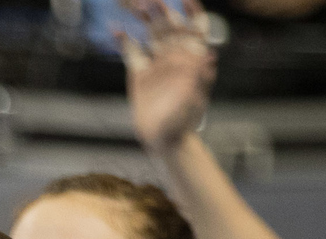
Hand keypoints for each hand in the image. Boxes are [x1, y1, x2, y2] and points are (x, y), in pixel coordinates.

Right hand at [119, 0, 217, 152]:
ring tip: (134, 4)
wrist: (164, 138)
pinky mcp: (139, 73)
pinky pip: (131, 52)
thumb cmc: (184, 120)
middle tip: (151, 0)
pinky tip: (116, 29)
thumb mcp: (195, 99)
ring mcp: (157, 63)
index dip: (193, 12)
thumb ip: (201, 77)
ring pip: (150, 34)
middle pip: (170, 26)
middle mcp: (175, 56)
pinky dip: (123, 40)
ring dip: (144, 18)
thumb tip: (210, 56)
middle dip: (162, 10)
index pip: (196, 28)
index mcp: (191, 58)